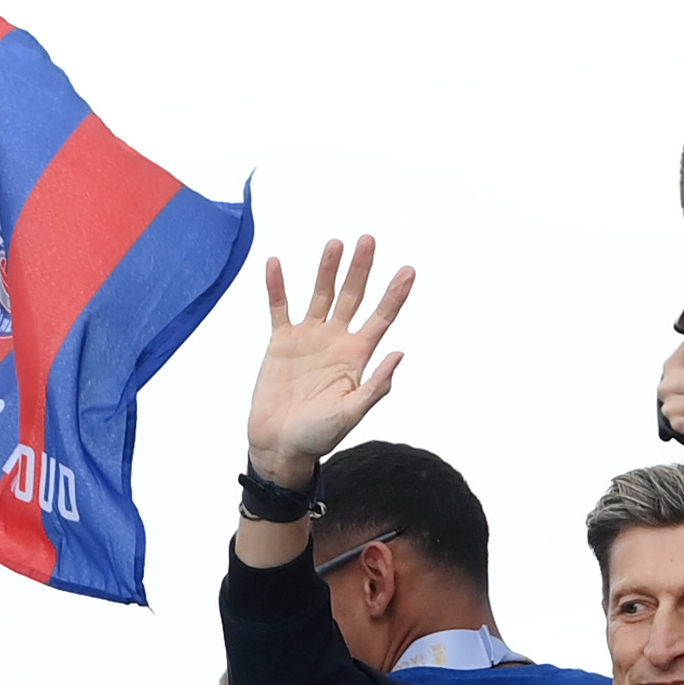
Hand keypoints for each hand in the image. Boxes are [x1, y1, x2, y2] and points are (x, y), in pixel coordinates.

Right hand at [247, 237, 412, 491]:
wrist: (280, 445)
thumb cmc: (318, 436)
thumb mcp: (352, 413)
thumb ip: (376, 385)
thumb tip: (399, 354)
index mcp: (357, 356)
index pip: (381, 318)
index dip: (394, 294)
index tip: (408, 270)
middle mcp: (335, 341)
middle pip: (353, 296)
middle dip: (361, 269)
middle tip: (368, 239)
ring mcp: (308, 338)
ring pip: (320, 294)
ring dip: (326, 269)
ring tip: (335, 243)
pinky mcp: (281, 342)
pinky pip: (279, 307)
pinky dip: (277, 286)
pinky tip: (275, 263)